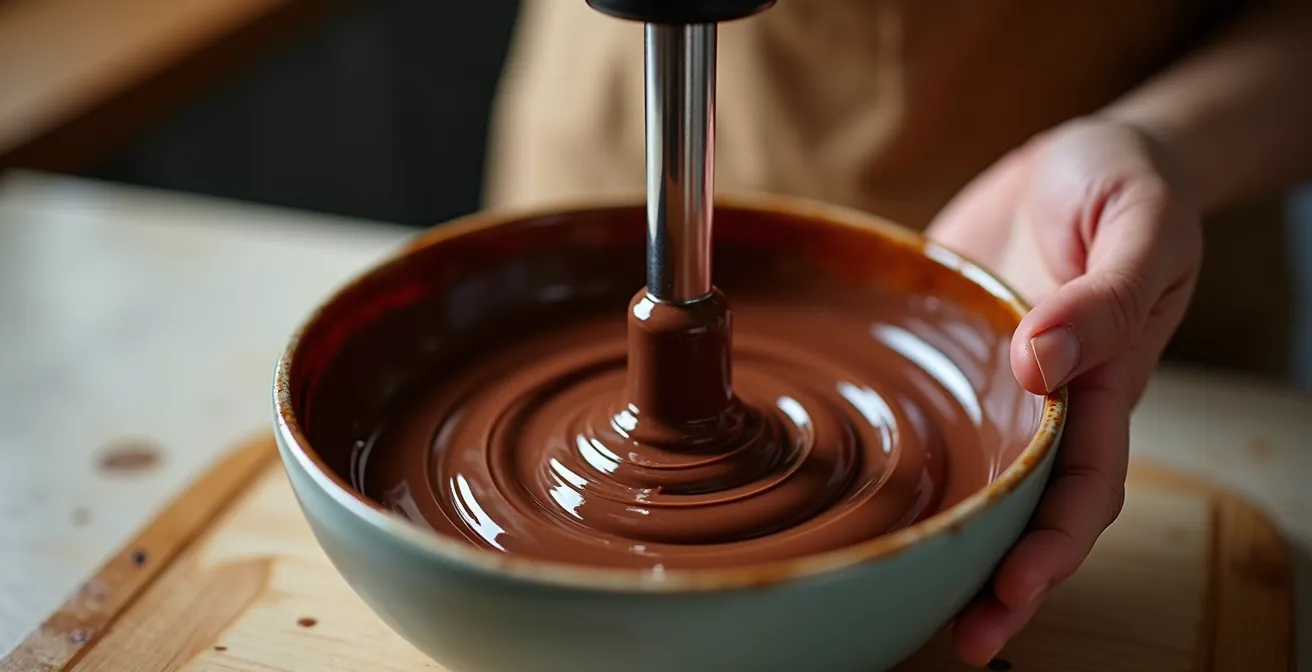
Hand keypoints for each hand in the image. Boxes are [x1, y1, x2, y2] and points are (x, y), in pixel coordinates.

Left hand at [926, 117, 1202, 665]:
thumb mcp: (1137, 224)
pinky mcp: (944, 358)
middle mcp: (1044, 402)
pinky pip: (919, 419)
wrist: (1078, 155)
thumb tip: (1042, 361)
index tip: (1014, 587)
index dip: (1053, 545)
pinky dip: (895, 462)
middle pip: (1025, 510)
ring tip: (894, 591)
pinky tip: (848, 490)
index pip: (1085, 488)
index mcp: (1103, 384)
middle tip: (960, 638)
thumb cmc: (1124, 186)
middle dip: (1000, 580)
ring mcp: (990, 386)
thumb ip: (1102, 294)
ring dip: (944, 538)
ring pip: (969, 479)